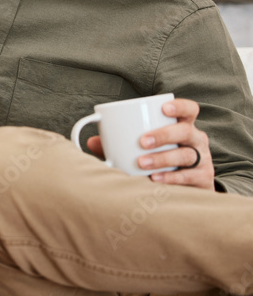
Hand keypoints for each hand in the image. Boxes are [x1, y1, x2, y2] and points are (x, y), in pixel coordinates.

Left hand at [86, 98, 213, 189]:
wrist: (185, 189)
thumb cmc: (159, 160)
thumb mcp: (141, 149)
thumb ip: (118, 143)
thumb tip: (91, 141)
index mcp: (182, 126)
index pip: (190, 110)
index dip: (179, 106)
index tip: (163, 108)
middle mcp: (196, 140)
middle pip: (186, 131)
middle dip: (163, 135)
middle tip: (141, 142)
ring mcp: (202, 159)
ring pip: (187, 154)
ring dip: (163, 158)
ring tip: (142, 163)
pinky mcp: (203, 178)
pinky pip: (190, 176)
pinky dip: (171, 177)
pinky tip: (156, 179)